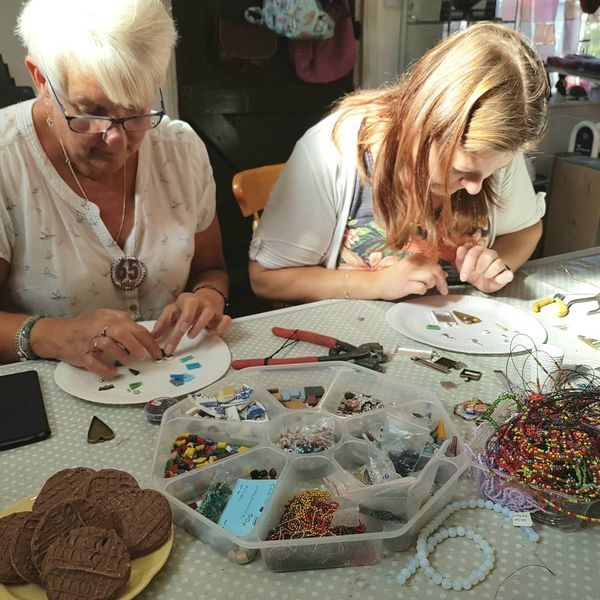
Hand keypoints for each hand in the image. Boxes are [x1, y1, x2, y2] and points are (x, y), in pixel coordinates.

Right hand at [47, 309, 162, 378]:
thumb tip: (144, 334)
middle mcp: (102, 327)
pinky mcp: (82, 355)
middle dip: (139, 347)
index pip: (136, 329)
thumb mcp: (105, 317)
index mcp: (111, 318)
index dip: (150, 342)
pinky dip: (106, 370)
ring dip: (124, 357)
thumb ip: (123, 323)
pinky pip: (96, 364)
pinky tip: (114, 373)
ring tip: (129, 362)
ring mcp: (91, 341)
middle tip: (145, 357)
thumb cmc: (85, 327)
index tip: (157, 352)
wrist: (58, 334)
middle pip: (126, 334)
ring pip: (111, 347)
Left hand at [151, 291, 231, 354]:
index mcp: (185, 300)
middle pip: (193, 308)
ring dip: (200, 325)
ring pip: (209, 312)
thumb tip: (152, 336)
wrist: (206, 299)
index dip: (177, 319)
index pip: (180, 307)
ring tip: (191, 335)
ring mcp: (210, 309)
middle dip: (187, 320)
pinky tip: (210, 333)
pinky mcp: (221, 316)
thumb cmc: (186, 308)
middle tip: (182, 334)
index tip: (177, 331)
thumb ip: (162, 323)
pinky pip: (225, 320)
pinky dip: (220, 328)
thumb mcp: (173, 312)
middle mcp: (199, 302)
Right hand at [375, 254, 447, 299]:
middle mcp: (412, 264)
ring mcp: (409, 274)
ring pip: (431, 278)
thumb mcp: (409, 268)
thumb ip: (425, 269)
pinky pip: (422, 288)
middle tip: (443, 288)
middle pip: (436, 269)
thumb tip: (442, 273)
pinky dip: (422, 291)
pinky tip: (417, 290)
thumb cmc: (393, 276)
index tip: (441, 278)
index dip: (440, 271)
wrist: (377, 282)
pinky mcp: (406, 285)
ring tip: (425, 287)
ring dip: (431, 285)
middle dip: (442, 281)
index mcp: (414, 258)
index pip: (434, 262)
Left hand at [454, 244, 513, 292]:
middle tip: (476, 273)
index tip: (463, 276)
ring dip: (488, 273)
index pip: (474, 252)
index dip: (468, 265)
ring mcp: (500, 263)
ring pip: (497, 264)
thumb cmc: (473, 273)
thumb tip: (460, 249)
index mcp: (479, 251)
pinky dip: (500, 278)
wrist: (483, 283)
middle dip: (479, 268)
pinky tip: (495, 279)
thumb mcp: (463, 267)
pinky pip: (507, 274)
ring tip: (485, 276)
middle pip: (487, 256)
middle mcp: (491, 255)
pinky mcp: (507, 273)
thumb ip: (460, 258)